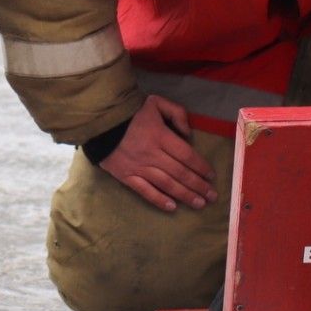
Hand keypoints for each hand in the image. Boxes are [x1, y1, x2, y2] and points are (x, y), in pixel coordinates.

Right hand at [98, 93, 217, 211]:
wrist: (99, 120)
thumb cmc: (131, 111)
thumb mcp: (156, 102)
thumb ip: (177, 113)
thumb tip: (189, 134)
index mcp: (160, 136)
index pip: (186, 155)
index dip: (201, 167)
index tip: (212, 176)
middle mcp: (152, 154)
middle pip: (180, 173)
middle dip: (198, 186)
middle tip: (212, 196)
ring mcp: (138, 167)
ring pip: (166, 184)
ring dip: (185, 195)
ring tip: (199, 204)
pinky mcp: (126, 176)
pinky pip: (145, 191)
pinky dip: (159, 200)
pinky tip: (172, 207)